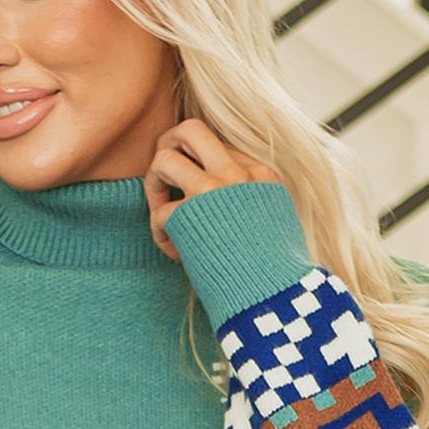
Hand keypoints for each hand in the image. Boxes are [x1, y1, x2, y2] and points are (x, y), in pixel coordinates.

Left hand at [142, 118, 285, 261]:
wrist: (275, 298)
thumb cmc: (276, 273)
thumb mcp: (275, 223)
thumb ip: (252, 202)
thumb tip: (219, 202)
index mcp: (261, 173)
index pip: (220, 145)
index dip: (203, 168)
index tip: (203, 203)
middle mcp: (237, 173)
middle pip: (191, 129)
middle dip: (168, 145)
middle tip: (164, 174)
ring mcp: (213, 190)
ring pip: (163, 158)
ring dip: (153, 186)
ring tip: (161, 214)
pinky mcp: (191, 215)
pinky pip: (159, 212)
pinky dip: (160, 234)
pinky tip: (176, 254)